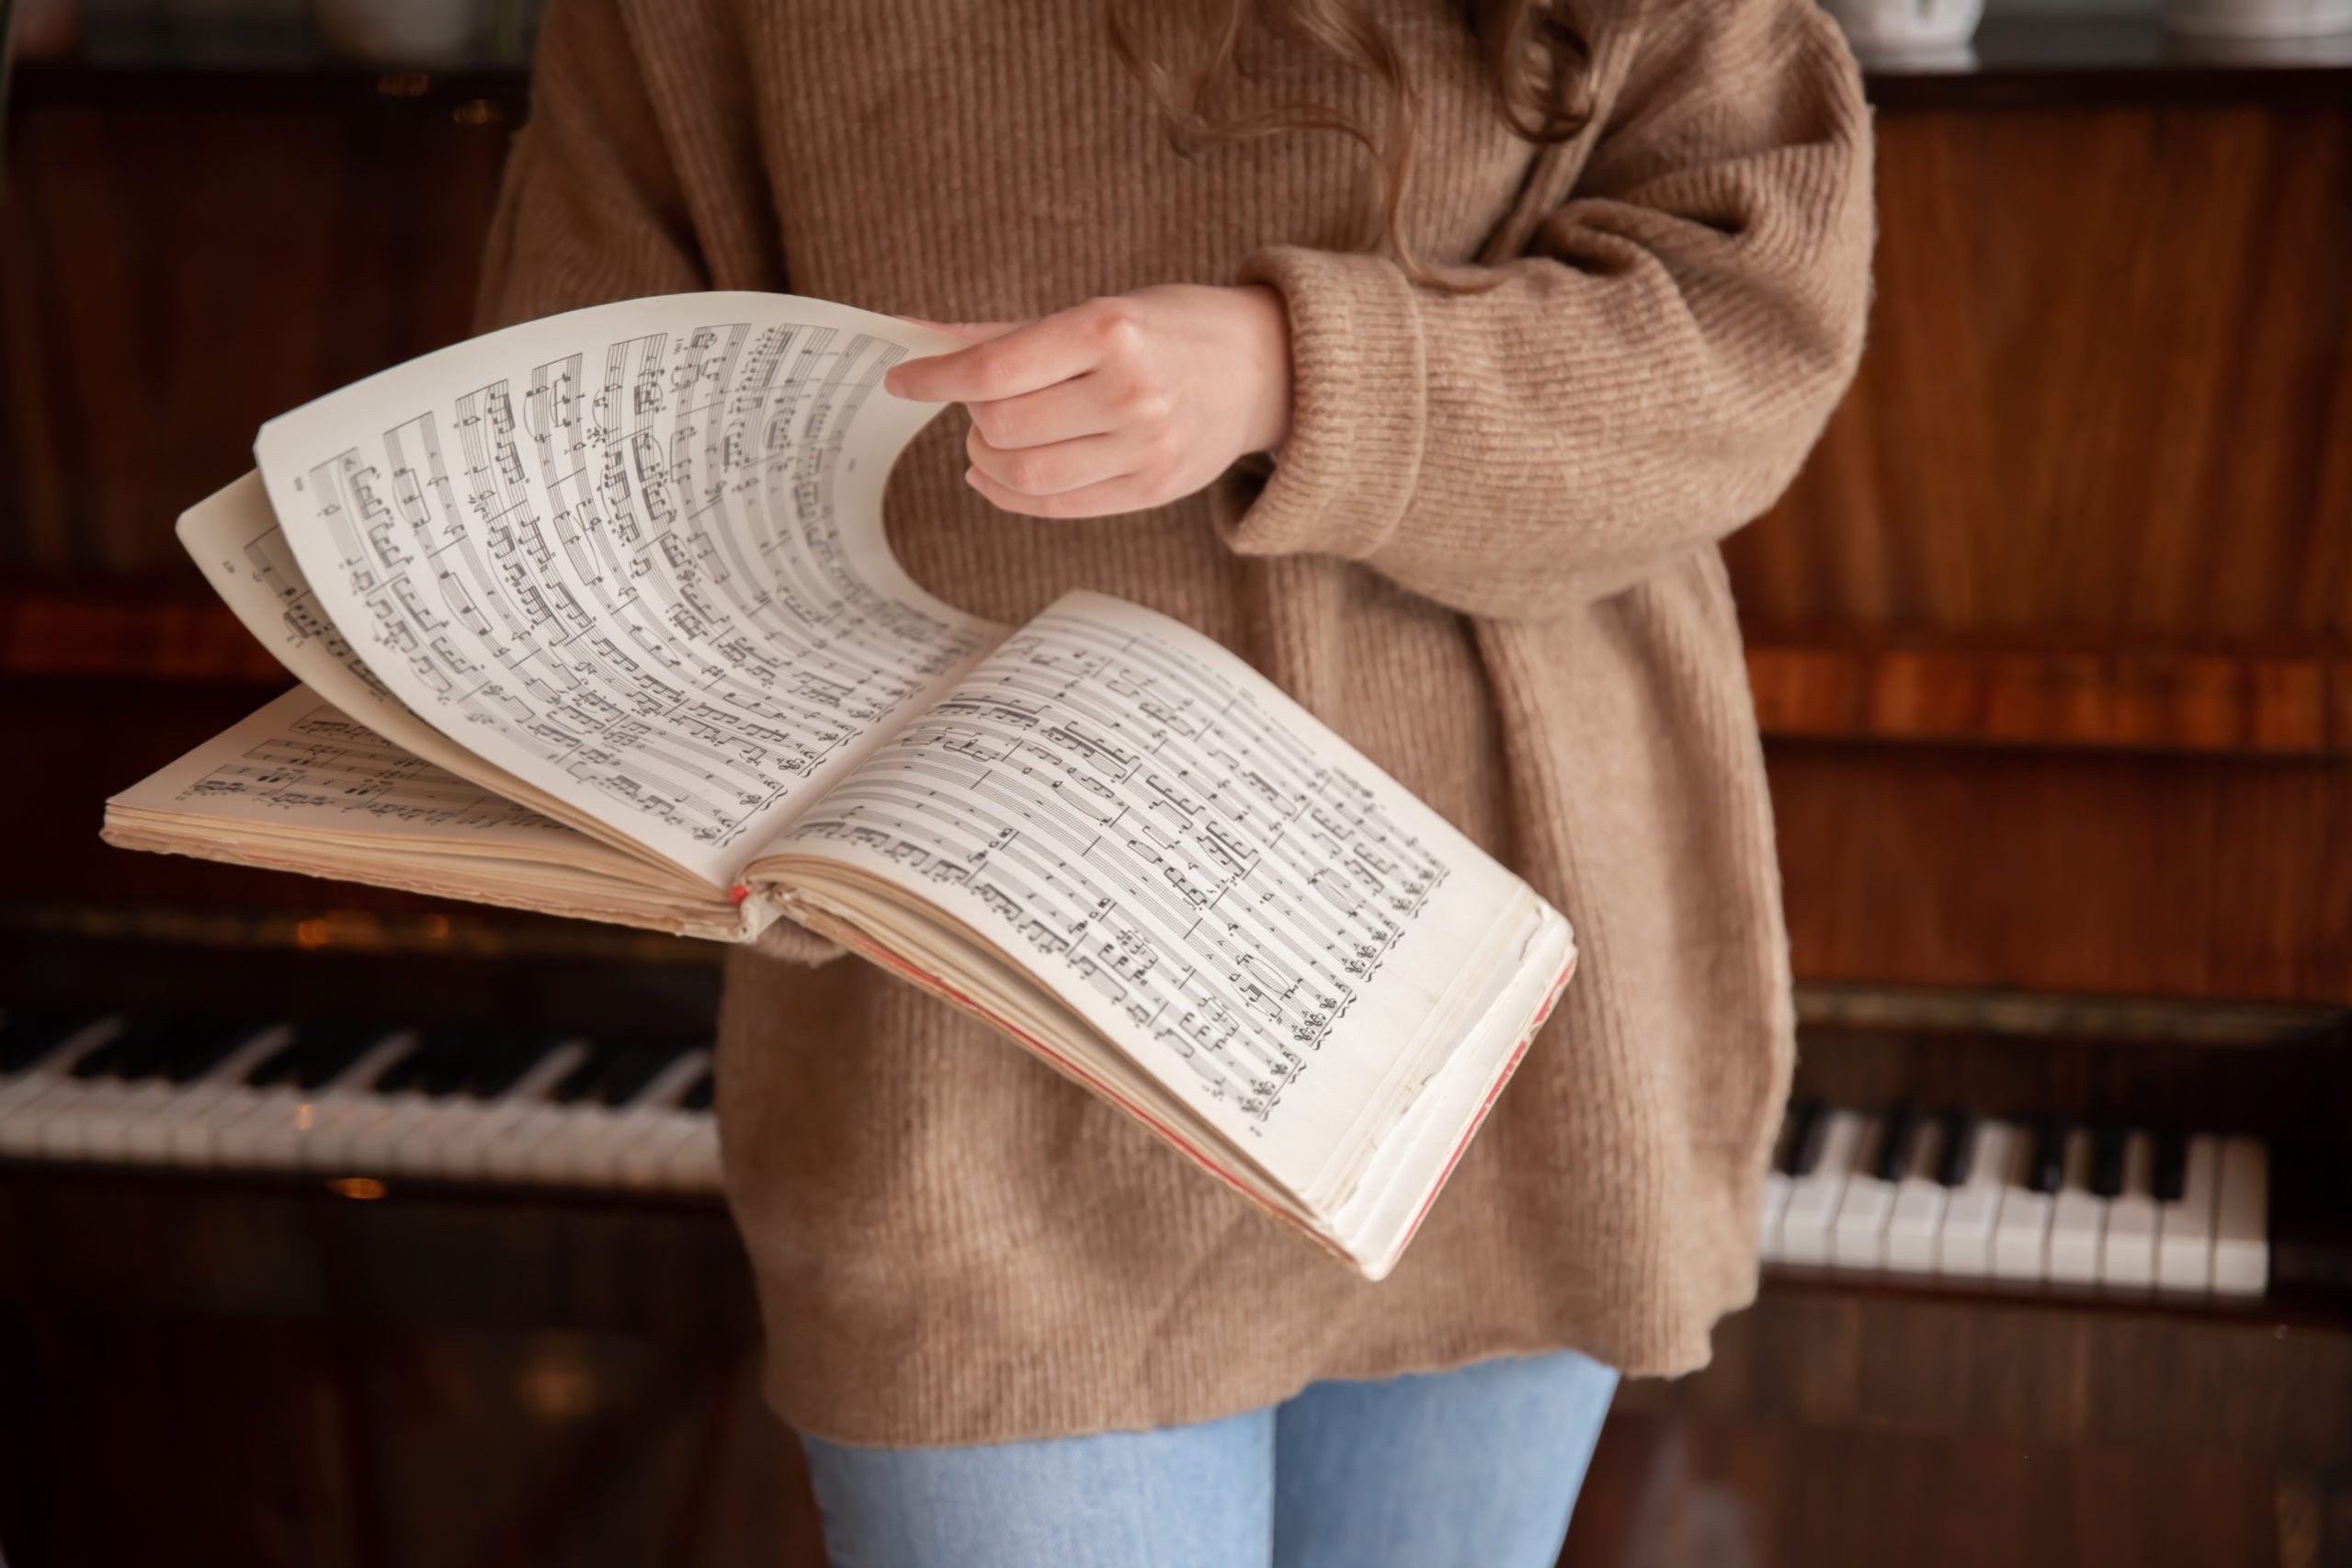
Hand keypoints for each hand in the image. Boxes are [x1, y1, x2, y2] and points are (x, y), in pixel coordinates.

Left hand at [884, 284, 1292, 518]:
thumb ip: (1009, 334)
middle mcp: (1129, 392)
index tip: (903, 380)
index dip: (934, 379)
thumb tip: (922, 340)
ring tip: (990, 436)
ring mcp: (1143, 448)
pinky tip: (997, 472)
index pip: (994, 369)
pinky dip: (1009, 493)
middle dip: (971, 414)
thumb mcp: (1098, 309)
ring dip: (985, 456)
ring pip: (1022, 473)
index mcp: (1110, 330)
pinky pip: (1054, 505)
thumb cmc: (1171, 329)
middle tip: (976, 399)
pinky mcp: (1150, 489)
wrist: (1265, 369)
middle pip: (1001, 425)